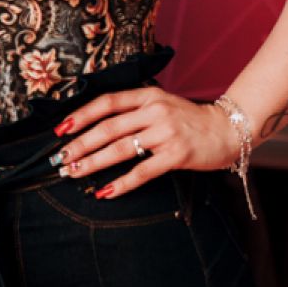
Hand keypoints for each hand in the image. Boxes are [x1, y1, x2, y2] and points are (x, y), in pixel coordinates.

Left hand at [50, 87, 240, 197]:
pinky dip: (121, 183)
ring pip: (120, 148)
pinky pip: (142, 171)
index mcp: (148, 95)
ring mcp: (166, 132)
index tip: (61, 130)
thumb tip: (97, 126)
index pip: (107, 102)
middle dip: (80, 144)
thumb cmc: (189, 119)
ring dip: (93, 162)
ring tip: (74, 172)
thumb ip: (135, 110)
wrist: (227, 129)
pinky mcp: (177, 155)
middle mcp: (155, 111)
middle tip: (60, 158)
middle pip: (109, 127)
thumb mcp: (162, 103)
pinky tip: (105, 191)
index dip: (82, 115)